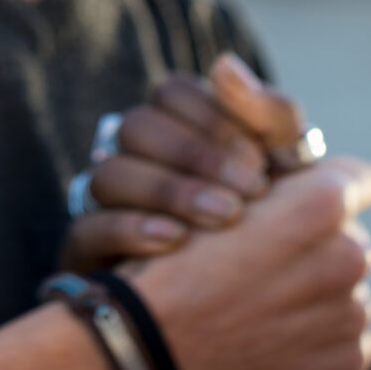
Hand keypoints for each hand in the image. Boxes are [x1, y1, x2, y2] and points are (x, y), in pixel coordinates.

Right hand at [60, 54, 309, 270]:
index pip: (173, 91)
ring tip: (223, 218)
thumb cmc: (270, 224)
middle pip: (138, 126)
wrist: (248, 306)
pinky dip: (134, 229)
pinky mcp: (87, 253)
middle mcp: (133, 156)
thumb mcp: (283, 169)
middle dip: (197, 156)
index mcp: (176, 125)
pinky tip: (177, 242)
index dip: (215, 119)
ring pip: (110, 173)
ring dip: (171, 191)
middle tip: (250, 193)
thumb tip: (224, 63)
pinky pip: (88, 228)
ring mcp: (104, 203)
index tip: (260, 160)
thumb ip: (268, 114)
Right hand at [130, 154, 370, 369]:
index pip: (362, 178)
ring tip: (264, 303)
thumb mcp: (222, 196)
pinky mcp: (347, 360)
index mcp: (323, 204)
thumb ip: (286, 182)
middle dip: (320, 244)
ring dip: (319, 291)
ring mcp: (352, 314)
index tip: (303, 204)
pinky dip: (317, 335)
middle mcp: (350, 256)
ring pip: (348, 287)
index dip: (330, 186)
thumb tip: (317, 177)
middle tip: (267, 262)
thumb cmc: (179, 267)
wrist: (151, 347)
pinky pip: (344, 335)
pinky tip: (273, 334)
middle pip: (351, 237)